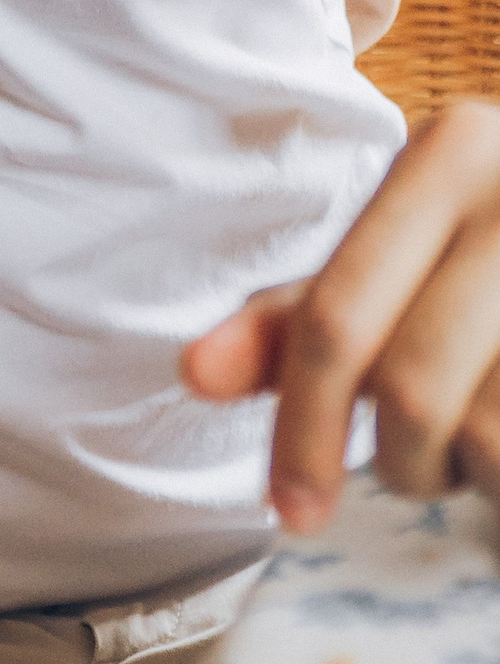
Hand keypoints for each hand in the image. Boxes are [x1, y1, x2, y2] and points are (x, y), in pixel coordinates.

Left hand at [181, 101, 499, 531]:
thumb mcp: (408, 261)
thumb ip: (306, 317)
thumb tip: (193, 373)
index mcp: (455, 150)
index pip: (339, 315)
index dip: (303, 429)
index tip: (288, 514)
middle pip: (415, 388)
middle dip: (403, 461)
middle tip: (417, 471)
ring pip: (490, 433)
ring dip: (477, 475)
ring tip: (491, 447)